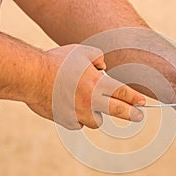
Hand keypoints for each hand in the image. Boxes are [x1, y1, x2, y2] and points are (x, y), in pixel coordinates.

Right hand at [26, 44, 145, 129]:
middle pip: (118, 111)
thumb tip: (103, 67)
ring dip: (97, 114)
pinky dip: (79, 117)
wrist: (32, 77)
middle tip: (138, 116)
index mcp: (97, 84)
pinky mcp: (67, 121)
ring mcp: (79, 113)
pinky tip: (72, 107)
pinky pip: (79, 123)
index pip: (123, 93)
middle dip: (131, 114)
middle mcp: (91, 101)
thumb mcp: (81, 51)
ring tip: (89, 104)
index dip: (135, 98)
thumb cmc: (57, 62)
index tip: (143, 102)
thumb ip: (98, 58)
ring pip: (97, 121)